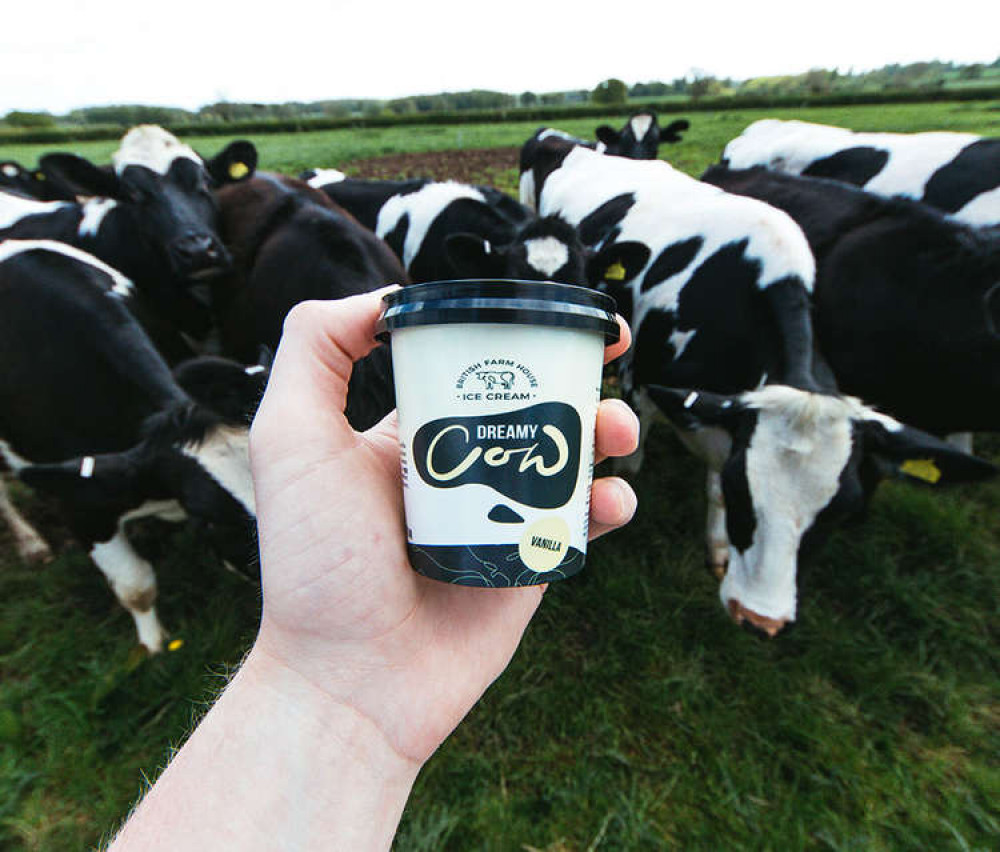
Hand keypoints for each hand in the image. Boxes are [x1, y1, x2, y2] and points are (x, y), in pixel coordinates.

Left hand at [247, 288, 638, 765]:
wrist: (351, 678)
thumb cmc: (317, 560)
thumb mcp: (290, 437)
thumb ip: (315, 350)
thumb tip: (384, 297)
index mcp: (410, 433)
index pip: (470, 364)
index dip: (515, 331)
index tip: (557, 310)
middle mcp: (460, 467)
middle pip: (533, 402)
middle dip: (576, 373)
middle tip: (606, 359)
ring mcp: (500, 515)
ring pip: (569, 456)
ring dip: (606, 430)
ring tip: (615, 431)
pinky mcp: (531, 562)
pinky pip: (583, 521)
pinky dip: (611, 502)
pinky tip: (610, 500)